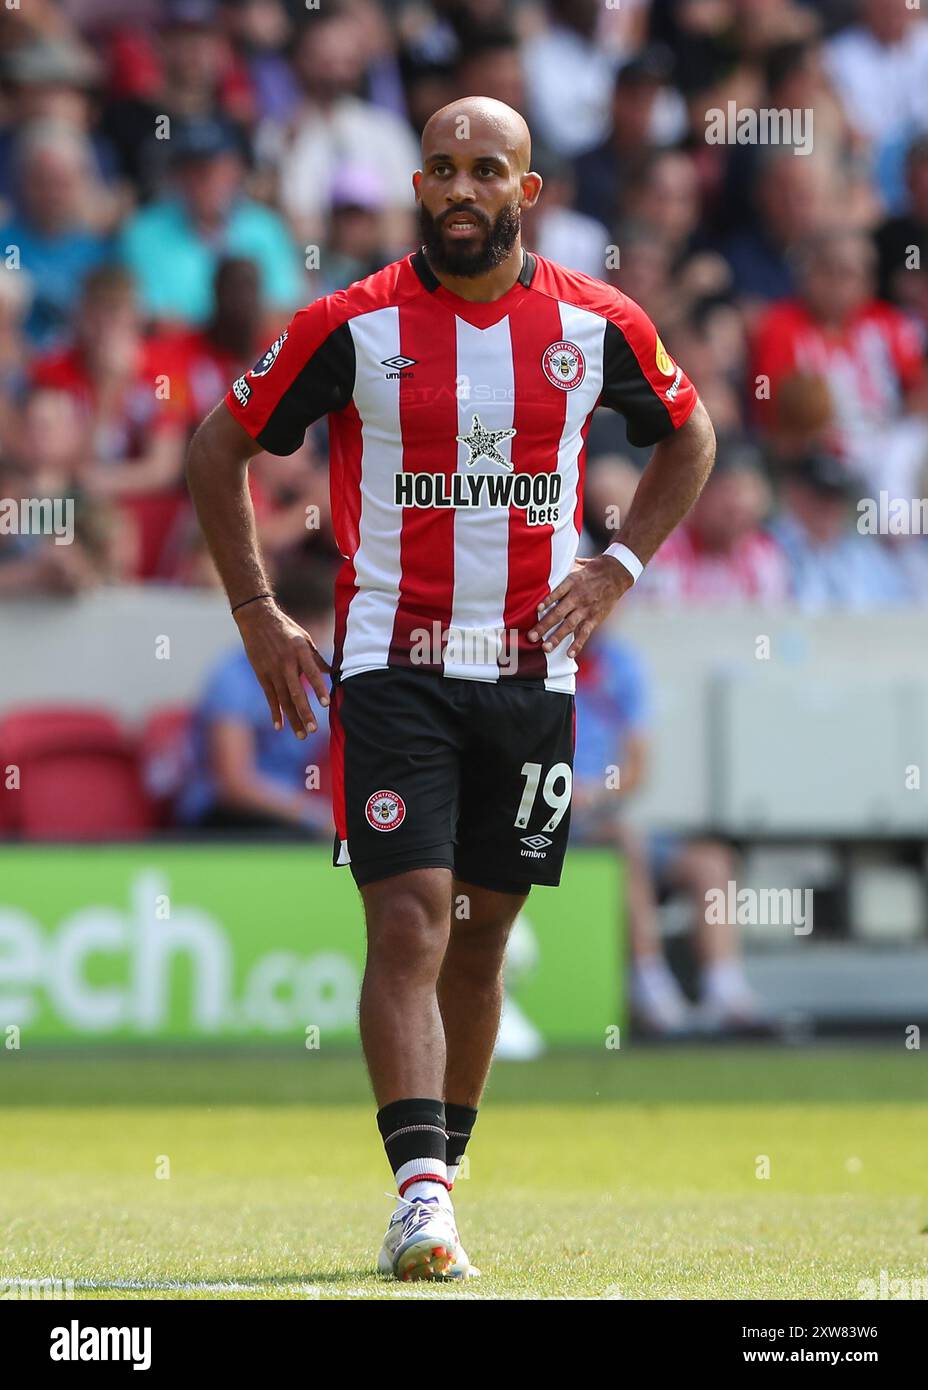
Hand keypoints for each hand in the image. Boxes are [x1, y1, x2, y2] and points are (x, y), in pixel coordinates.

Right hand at [234, 599, 330, 737]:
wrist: (257, 619)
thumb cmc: (286, 629)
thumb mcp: (305, 638)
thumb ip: (317, 658)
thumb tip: (333, 673)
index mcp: (299, 651)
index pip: (312, 673)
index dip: (318, 689)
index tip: (326, 705)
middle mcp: (285, 662)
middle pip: (296, 692)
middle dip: (305, 712)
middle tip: (313, 730)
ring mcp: (272, 670)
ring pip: (283, 699)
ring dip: (293, 719)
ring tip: (301, 735)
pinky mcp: (261, 674)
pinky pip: (269, 697)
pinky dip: (275, 712)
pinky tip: (280, 726)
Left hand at [528, 554, 632, 659]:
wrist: (616, 573)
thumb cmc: (591, 570)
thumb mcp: (575, 565)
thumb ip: (560, 570)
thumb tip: (541, 569)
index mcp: (572, 583)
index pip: (557, 592)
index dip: (547, 601)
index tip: (536, 609)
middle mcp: (578, 597)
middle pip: (559, 613)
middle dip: (544, 626)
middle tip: (531, 637)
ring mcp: (586, 609)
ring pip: (569, 625)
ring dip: (557, 637)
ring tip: (546, 648)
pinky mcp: (595, 618)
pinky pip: (585, 632)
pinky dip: (578, 644)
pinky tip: (570, 653)